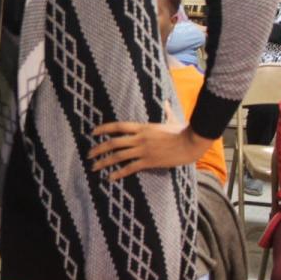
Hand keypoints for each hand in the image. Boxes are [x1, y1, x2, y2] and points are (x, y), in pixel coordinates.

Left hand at [88, 122, 211, 180]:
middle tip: (89, 154)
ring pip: (118, 156)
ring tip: (94, 167)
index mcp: (142, 127)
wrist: (192, 143)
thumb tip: (166, 101)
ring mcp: (143, 150)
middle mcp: (139, 138)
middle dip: (98, 148)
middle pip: (113, 142)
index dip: (103, 129)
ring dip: (104, 162)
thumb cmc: (183, 131)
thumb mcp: (172, 119)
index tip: (93, 132)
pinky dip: (118, 173)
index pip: (118, 126)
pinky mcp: (149, 162)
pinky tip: (110, 177)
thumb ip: (166, 110)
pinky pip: (130, 168)